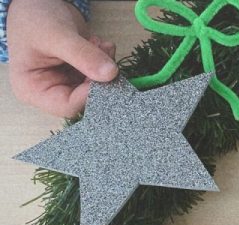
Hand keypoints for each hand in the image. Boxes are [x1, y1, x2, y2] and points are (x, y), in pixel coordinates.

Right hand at [7, 0, 117, 116]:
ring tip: (100, 44)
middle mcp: (51, 91)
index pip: (68, 106)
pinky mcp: (80, 73)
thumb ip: (82, 56)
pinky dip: (105, 60)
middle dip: (100, 78)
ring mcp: (67, 82)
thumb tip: (110, 74)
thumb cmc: (34, 18)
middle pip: (85, 99)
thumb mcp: (56, 35)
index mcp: (34, 90)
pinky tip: (101, 44)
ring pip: (97, 87)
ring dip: (105, 67)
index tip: (104, 75)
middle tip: (105, 53)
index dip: (89, 95)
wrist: (36, 1)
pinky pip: (100, 75)